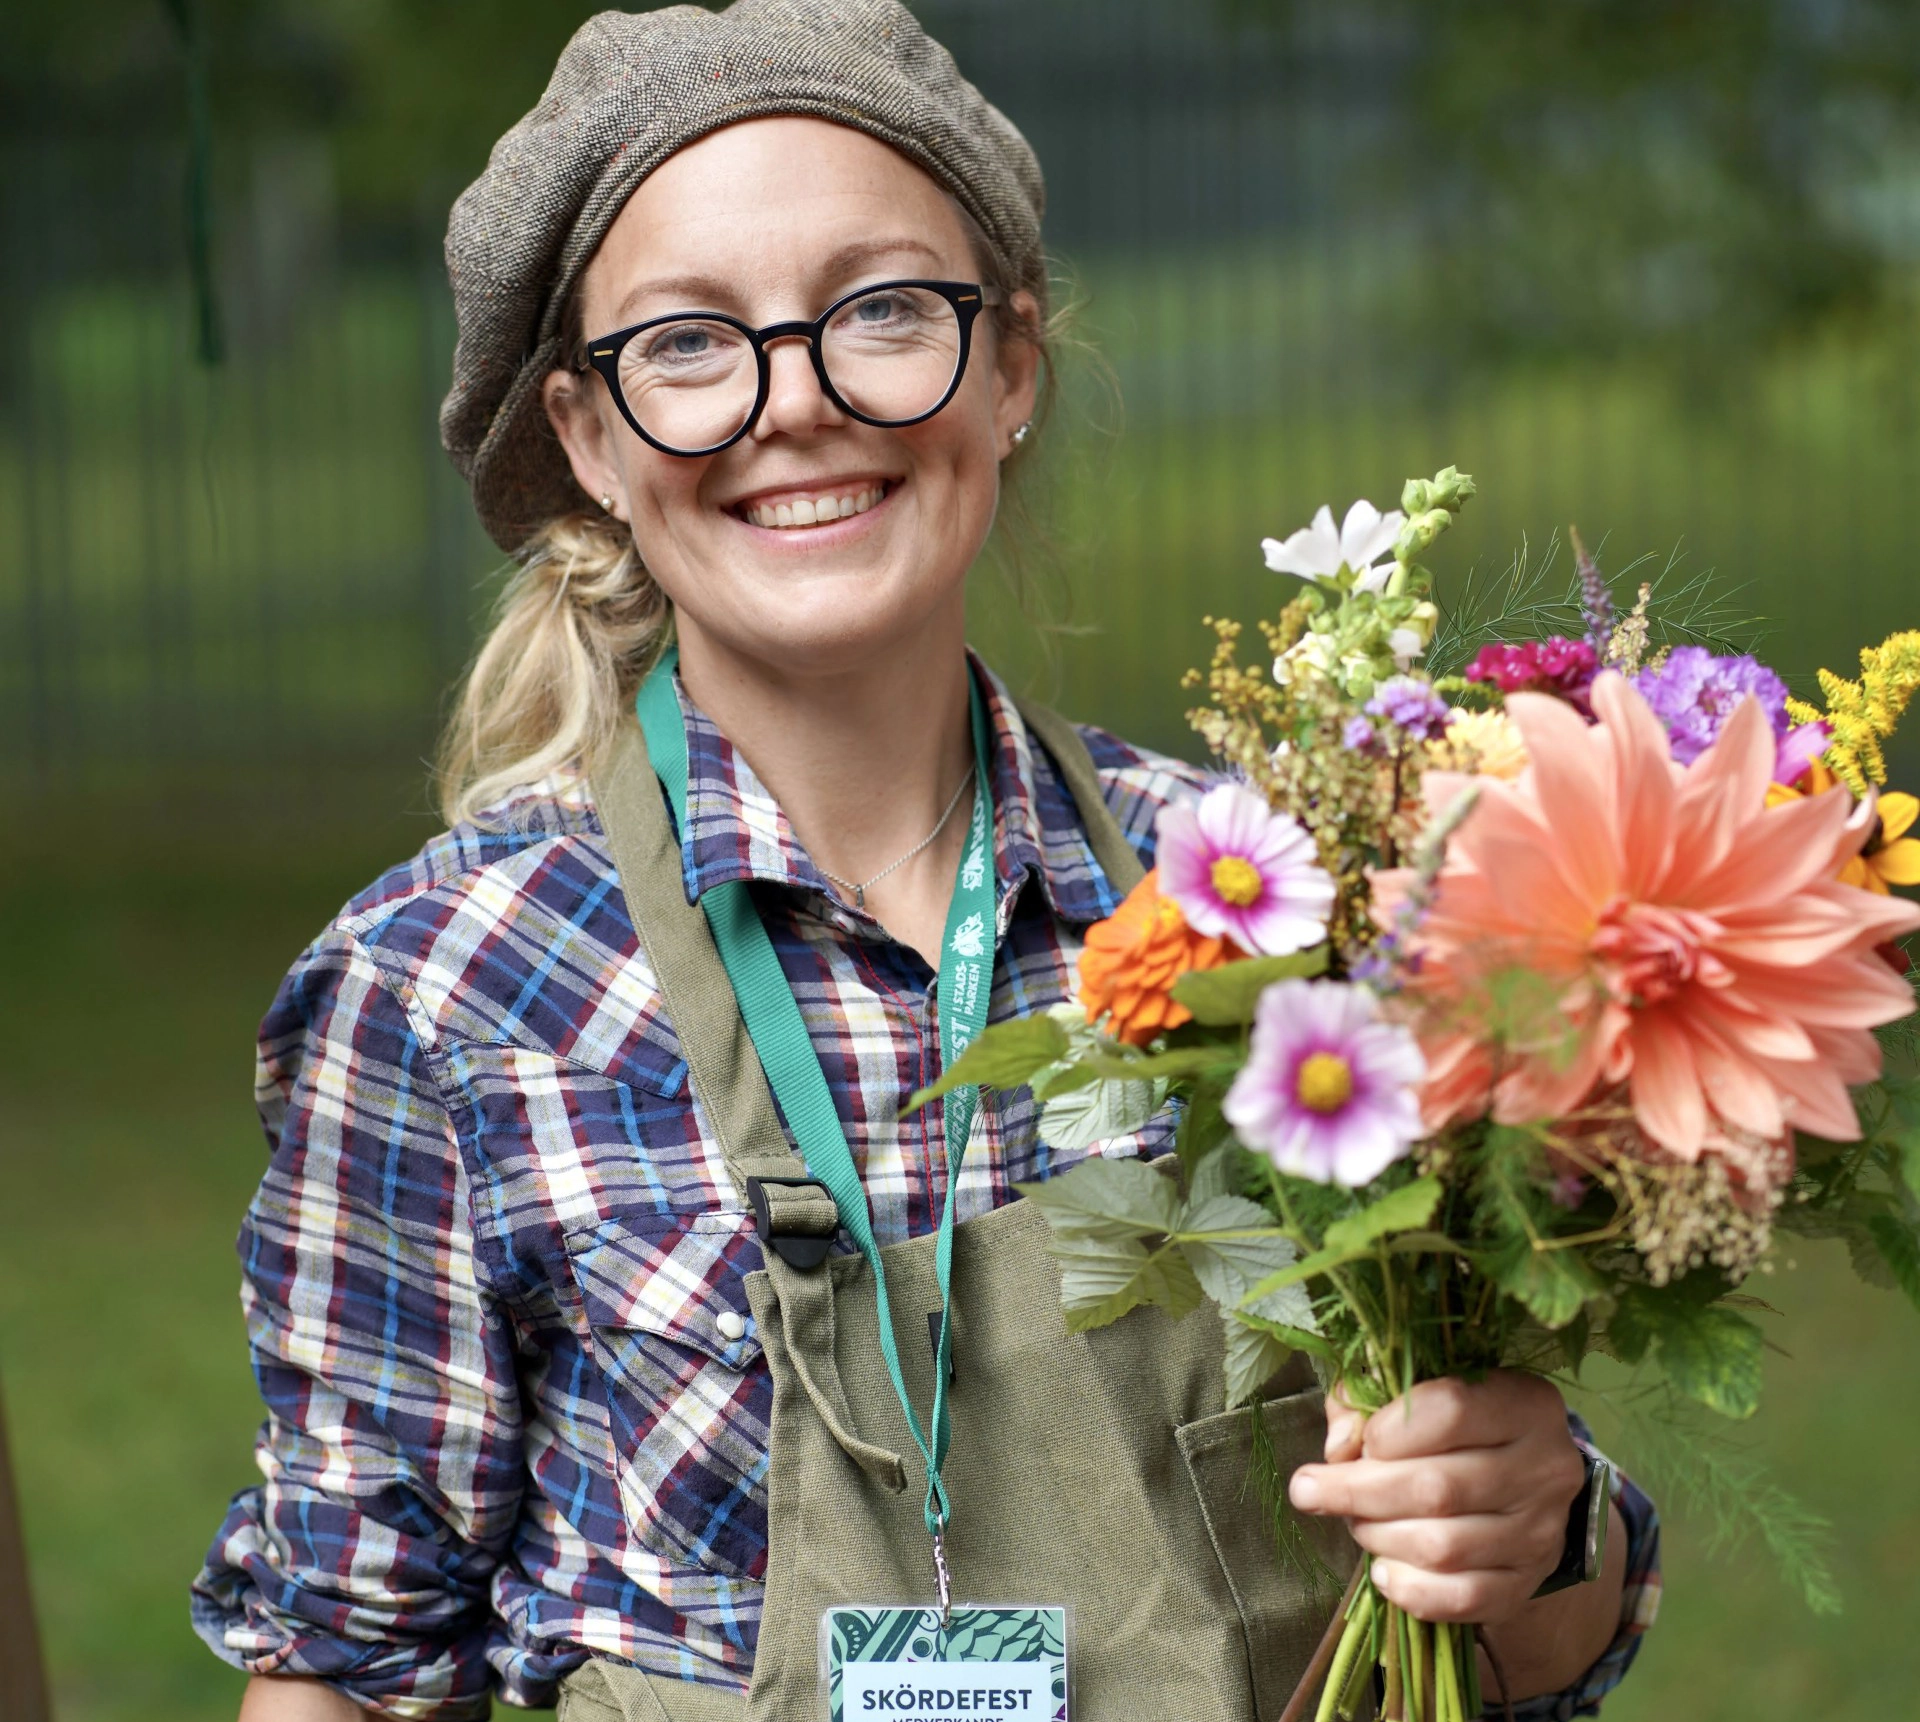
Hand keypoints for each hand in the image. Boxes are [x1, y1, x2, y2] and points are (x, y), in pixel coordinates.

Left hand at [1287, 1371, 1583, 1626]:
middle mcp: (1545, 1467)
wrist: (1524, 1484)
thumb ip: (1366, 1402)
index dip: (1385, 1430)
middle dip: (1357, 1492)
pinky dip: (1411, 1590)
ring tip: (1355, 1522)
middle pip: (1438, 1487)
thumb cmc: (1455, 1427)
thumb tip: (1337, 1446)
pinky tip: (1383, 1571)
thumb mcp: (1418, 1392)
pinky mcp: (1527, 1583)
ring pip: (1444, 1547)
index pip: (1449, 1410)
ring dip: (1379, 1537)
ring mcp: (1541, 1532)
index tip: (1349, 1444)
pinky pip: (1462, 1598)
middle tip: (1309, 1491)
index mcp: (1524, 1403)